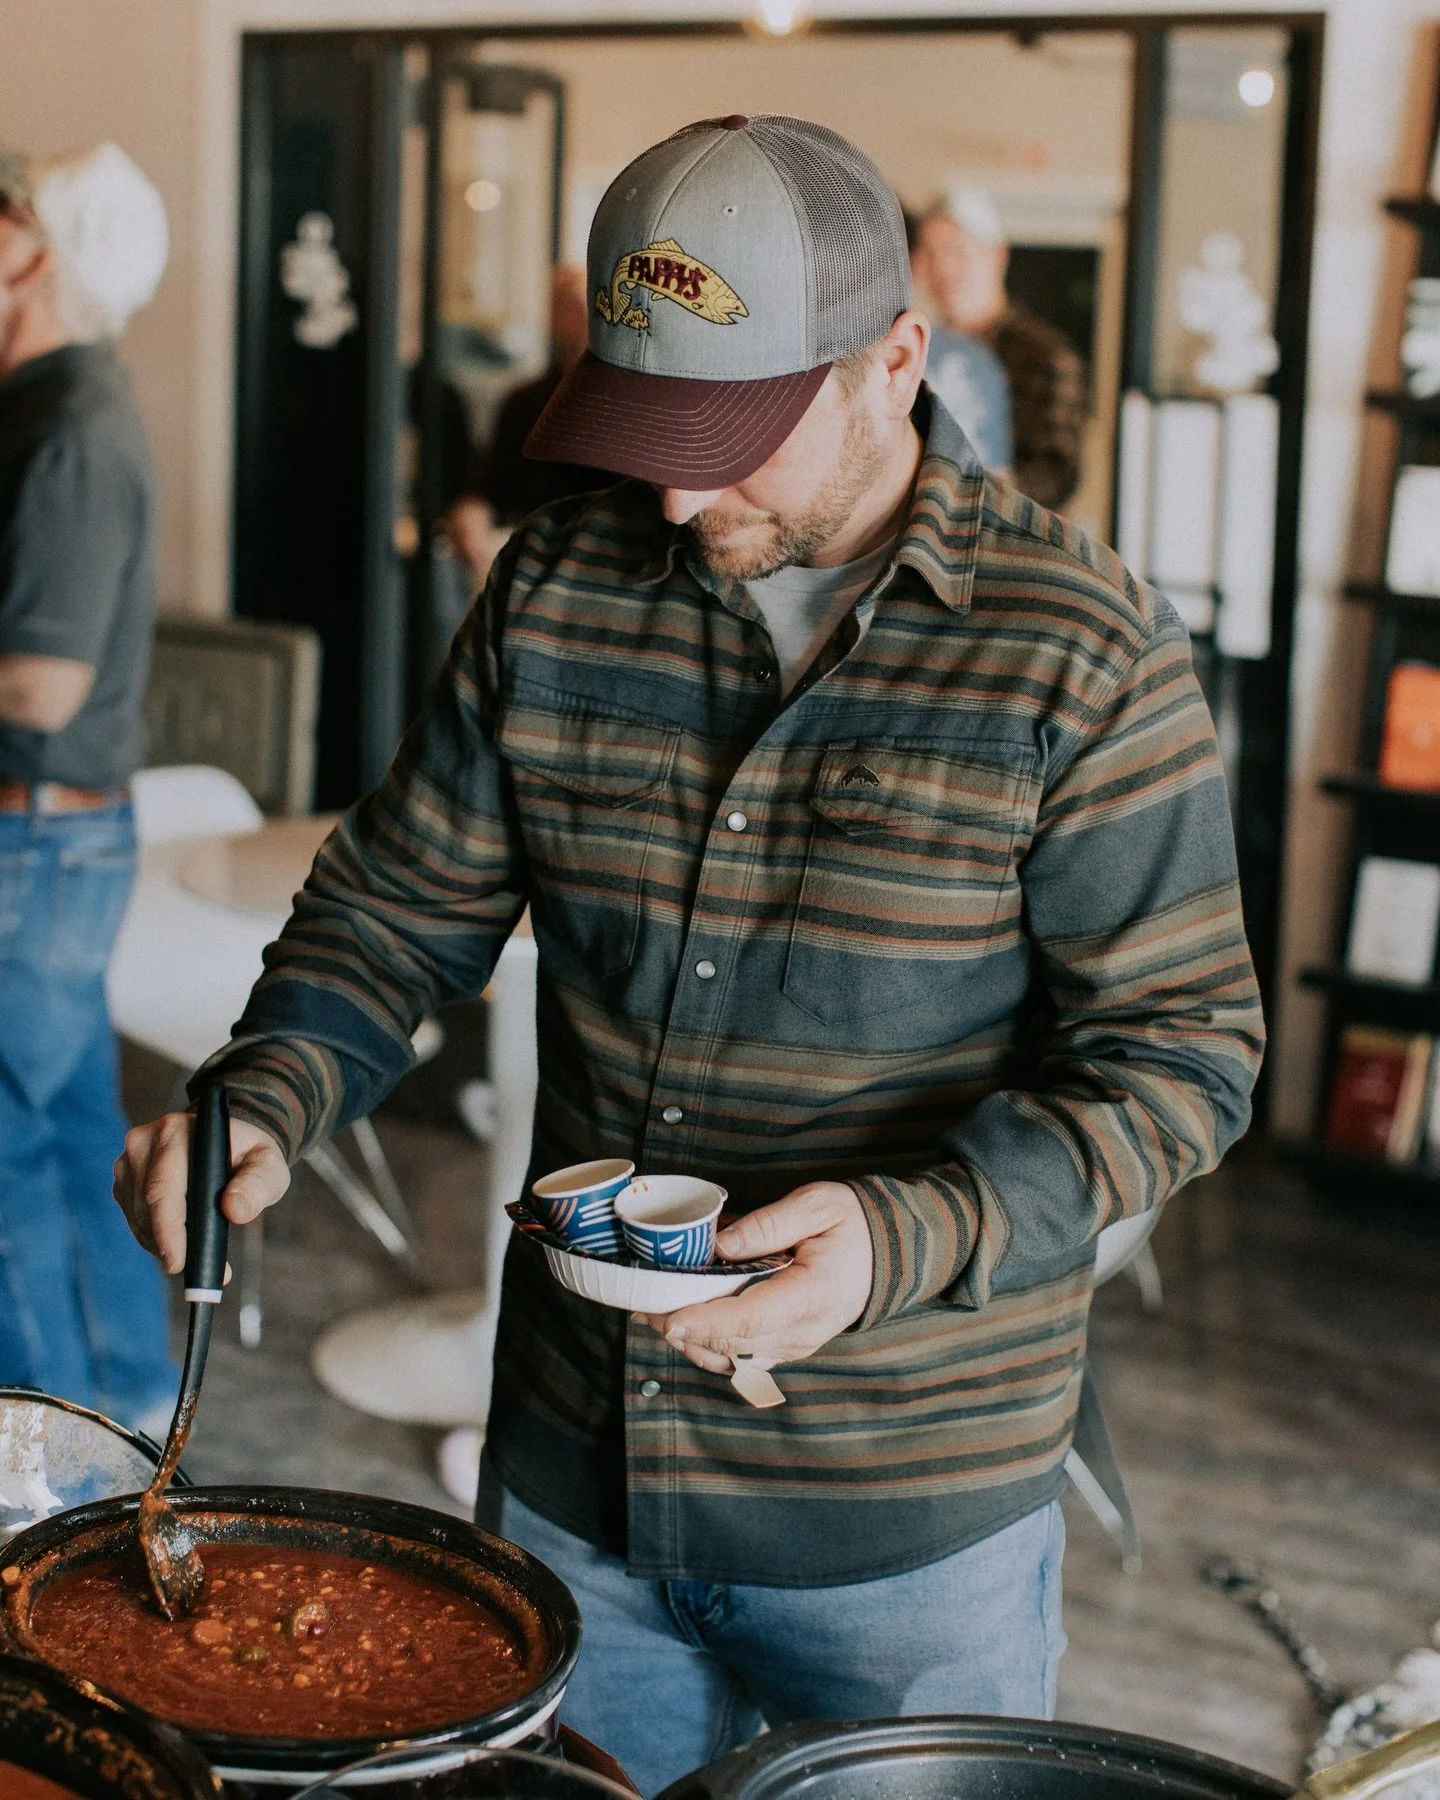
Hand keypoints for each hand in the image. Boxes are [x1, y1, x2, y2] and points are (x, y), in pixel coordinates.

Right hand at [113, 1113, 290, 1274]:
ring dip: (165, 1245)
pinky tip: (182, 1243)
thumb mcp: (267, 1165)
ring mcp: (129, 1162)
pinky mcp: (125, 1182)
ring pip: (139, 1219)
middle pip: (147, 1208)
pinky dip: (157, 1239)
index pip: (164, 1187)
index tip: (178, 1264)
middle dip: (171, 1246)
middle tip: (202, 1273)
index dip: (168, 1229)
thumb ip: (257, 1185)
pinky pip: (135, 1221)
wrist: (228, 1144)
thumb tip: (235, 1211)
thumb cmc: (249, 1155)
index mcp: (177, 1131)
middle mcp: (144, 1142)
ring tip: (199, 1258)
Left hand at [638, 1181, 872, 1374]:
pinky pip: (741, 1358)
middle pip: (732, 1341)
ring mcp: (795, 1346)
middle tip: (640, 1303)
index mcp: (813, 1296)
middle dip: (683, 1327)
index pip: (751, 1318)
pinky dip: (708, 1346)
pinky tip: (682, 1325)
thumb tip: (721, 1245)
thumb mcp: (818, 1205)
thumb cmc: (852, 1224)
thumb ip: (770, 1224)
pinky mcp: (785, 1348)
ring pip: (732, 1357)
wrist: (886, 1254)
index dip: (705, 1321)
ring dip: (690, 1340)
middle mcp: (803, 1332)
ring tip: (651, 1314)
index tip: (667, 1317)